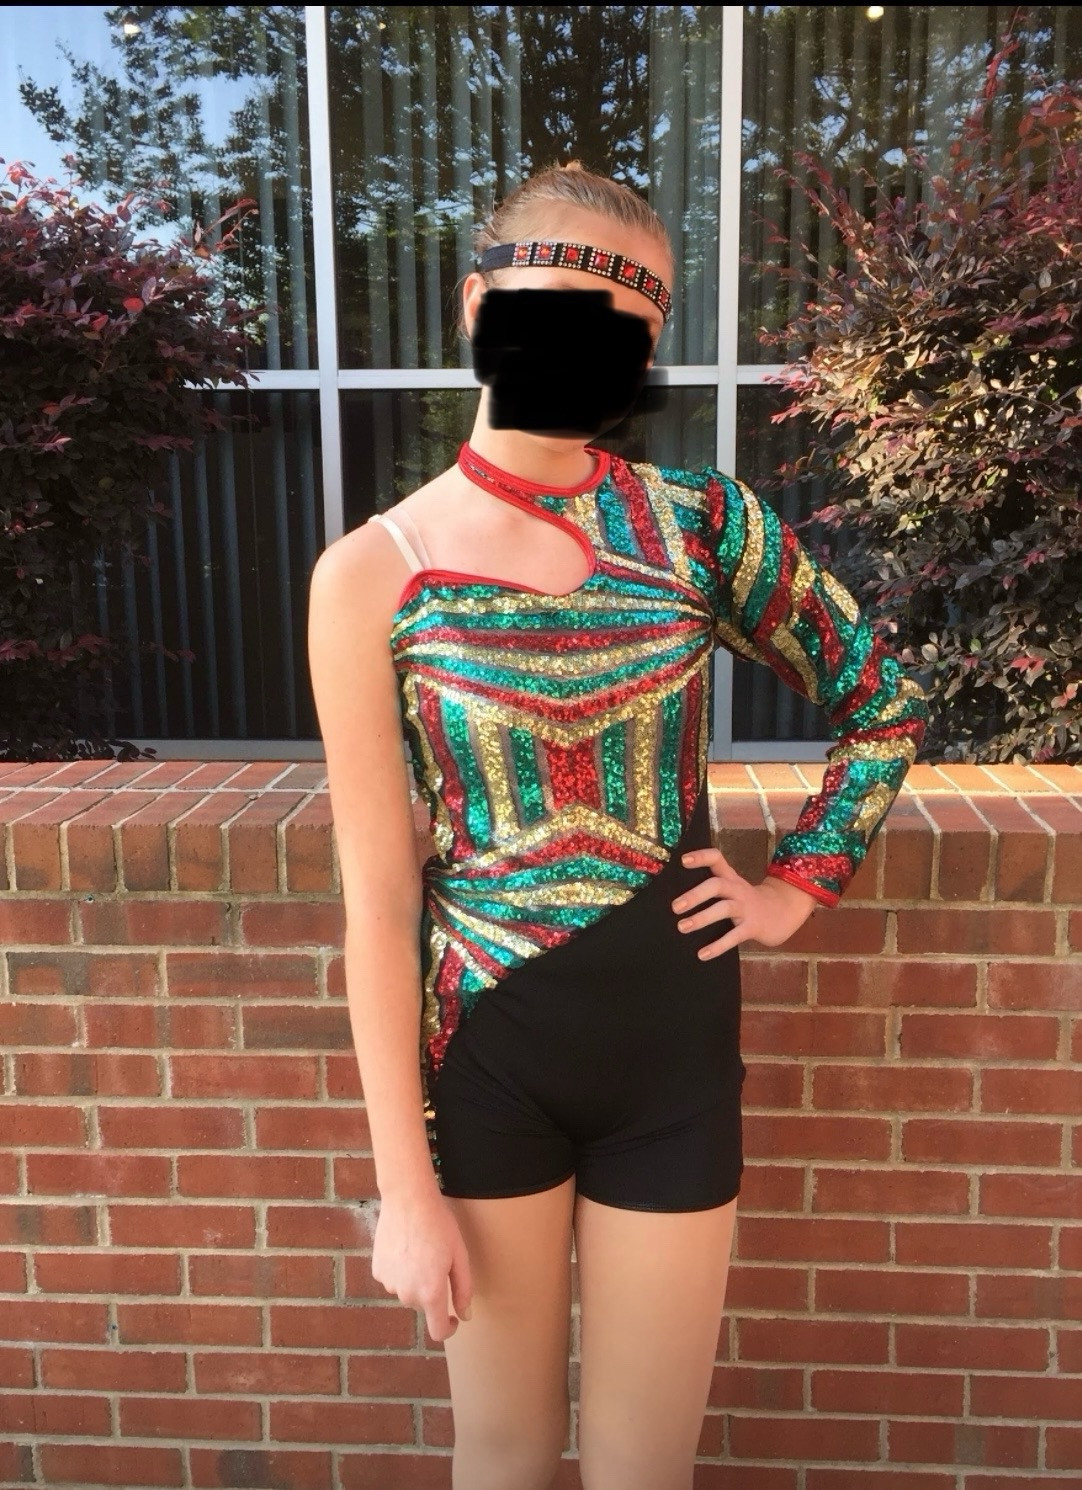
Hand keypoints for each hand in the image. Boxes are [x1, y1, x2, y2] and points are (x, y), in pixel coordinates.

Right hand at [367, 1189, 473, 1343]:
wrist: (408, 1200)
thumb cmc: (439, 1225)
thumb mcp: (460, 1255)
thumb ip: (464, 1289)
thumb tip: (465, 1315)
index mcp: (431, 1293)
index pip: (438, 1331)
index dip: (448, 1328)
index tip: (453, 1317)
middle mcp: (407, 1294)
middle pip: (423, 1306)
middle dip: (433, 1291)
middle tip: (438, 1260)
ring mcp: (390, 1284)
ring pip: (408, 1292)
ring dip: (416, 1281)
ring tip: (421, 1250)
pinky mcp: (377, 1271)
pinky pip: (394, 1280)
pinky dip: (401, 1271)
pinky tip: (405, 1248)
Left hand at [671, 847, 819, 957]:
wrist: (783, 912)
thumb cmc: (747, 900)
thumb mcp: (733, 887)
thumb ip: (712, 885)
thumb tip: (678, 896)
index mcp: (730, 877)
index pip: (717, 859)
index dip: (701, 857)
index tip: (683, 860)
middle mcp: (737, 889)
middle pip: (717, 885)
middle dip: (695, 895)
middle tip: (674, 907)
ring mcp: (746, 908)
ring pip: (724, 909)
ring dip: (702, 918)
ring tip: (682, 927)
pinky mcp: (753, 927)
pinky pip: (734, 936)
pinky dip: (718, 946)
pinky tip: (702, 954)